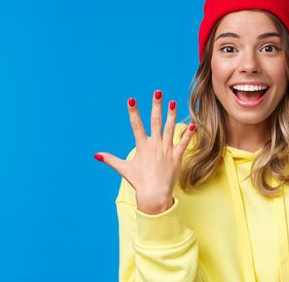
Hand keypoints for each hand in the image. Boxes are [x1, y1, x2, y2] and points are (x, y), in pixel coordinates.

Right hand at [95, 90, 195, 214]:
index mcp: (142, 146)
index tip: (131, 99)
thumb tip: (96, 155)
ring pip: (170, 128)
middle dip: (156, 106)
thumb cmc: (139, 182)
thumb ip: (111, 159)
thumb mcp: (124, 169)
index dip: (134, 112)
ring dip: (172, 114)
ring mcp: (166, 150)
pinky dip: (188, 134)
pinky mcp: (177, 157)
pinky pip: (183, 143)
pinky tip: (192, 125)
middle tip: (158, 92)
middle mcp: (154, 145)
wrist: (154, 195)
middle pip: (155, 121)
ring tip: (173, 102)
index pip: (136, 125)